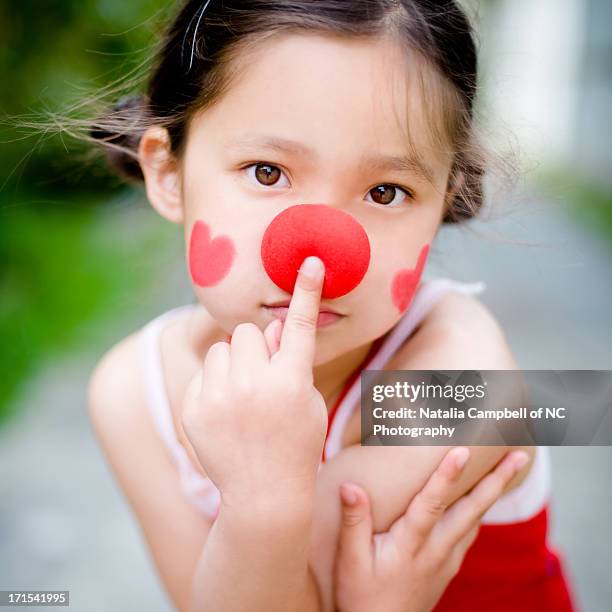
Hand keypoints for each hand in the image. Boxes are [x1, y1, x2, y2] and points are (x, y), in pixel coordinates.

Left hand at [181, 256, 327, 509]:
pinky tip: (225, 414)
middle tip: (260, 376)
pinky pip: (204, 373)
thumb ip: (288, 359)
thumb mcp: (307, 401)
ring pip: (221, 350)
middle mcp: (255, 384)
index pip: (300, 325)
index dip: (307, 291)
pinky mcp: (195, 408)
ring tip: (241, 397)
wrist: (263, 494)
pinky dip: (214, 386)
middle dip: (254, 348)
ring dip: (232, 364)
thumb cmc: (295, 444)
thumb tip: (269, 327)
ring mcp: (221, 397)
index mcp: (292, 381)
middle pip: (247, 331)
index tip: (311, 261)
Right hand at [333, 447, 529, 611]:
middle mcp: (436, 550)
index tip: (461, 450)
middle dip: (497, 481)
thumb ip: (353, 522)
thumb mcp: (350, 561)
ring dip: (494, 491)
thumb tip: (351, 486)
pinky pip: (469, 531)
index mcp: (411, 545)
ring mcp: (446, 559)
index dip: (446, 476)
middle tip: (520, 455)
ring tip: (510, 467)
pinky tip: (484, 496)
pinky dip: (480, 509)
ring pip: (475, 519)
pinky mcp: (448, 566)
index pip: (432, 505)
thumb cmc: (360, 596)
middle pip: (472, 510)